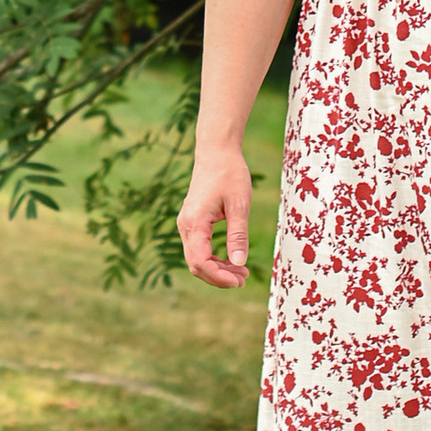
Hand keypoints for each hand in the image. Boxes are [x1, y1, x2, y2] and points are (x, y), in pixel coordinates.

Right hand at [177, 138, 254, 287]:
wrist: (217, 151)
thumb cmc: (229, 174)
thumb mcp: (239, 205)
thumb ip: (238, 235)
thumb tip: (239, 263)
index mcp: (194, 222)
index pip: (200, 261)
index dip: (218, 277)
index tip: (240, 280)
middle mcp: (186, 225)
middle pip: (196, 264)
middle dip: (219, 277)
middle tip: (244, 279)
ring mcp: (187, 223)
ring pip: (196, 258)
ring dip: (217, 269)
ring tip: (242, 272)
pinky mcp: (192, 221)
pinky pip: (199, 248)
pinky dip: (214, 258)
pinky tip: (232, 260)